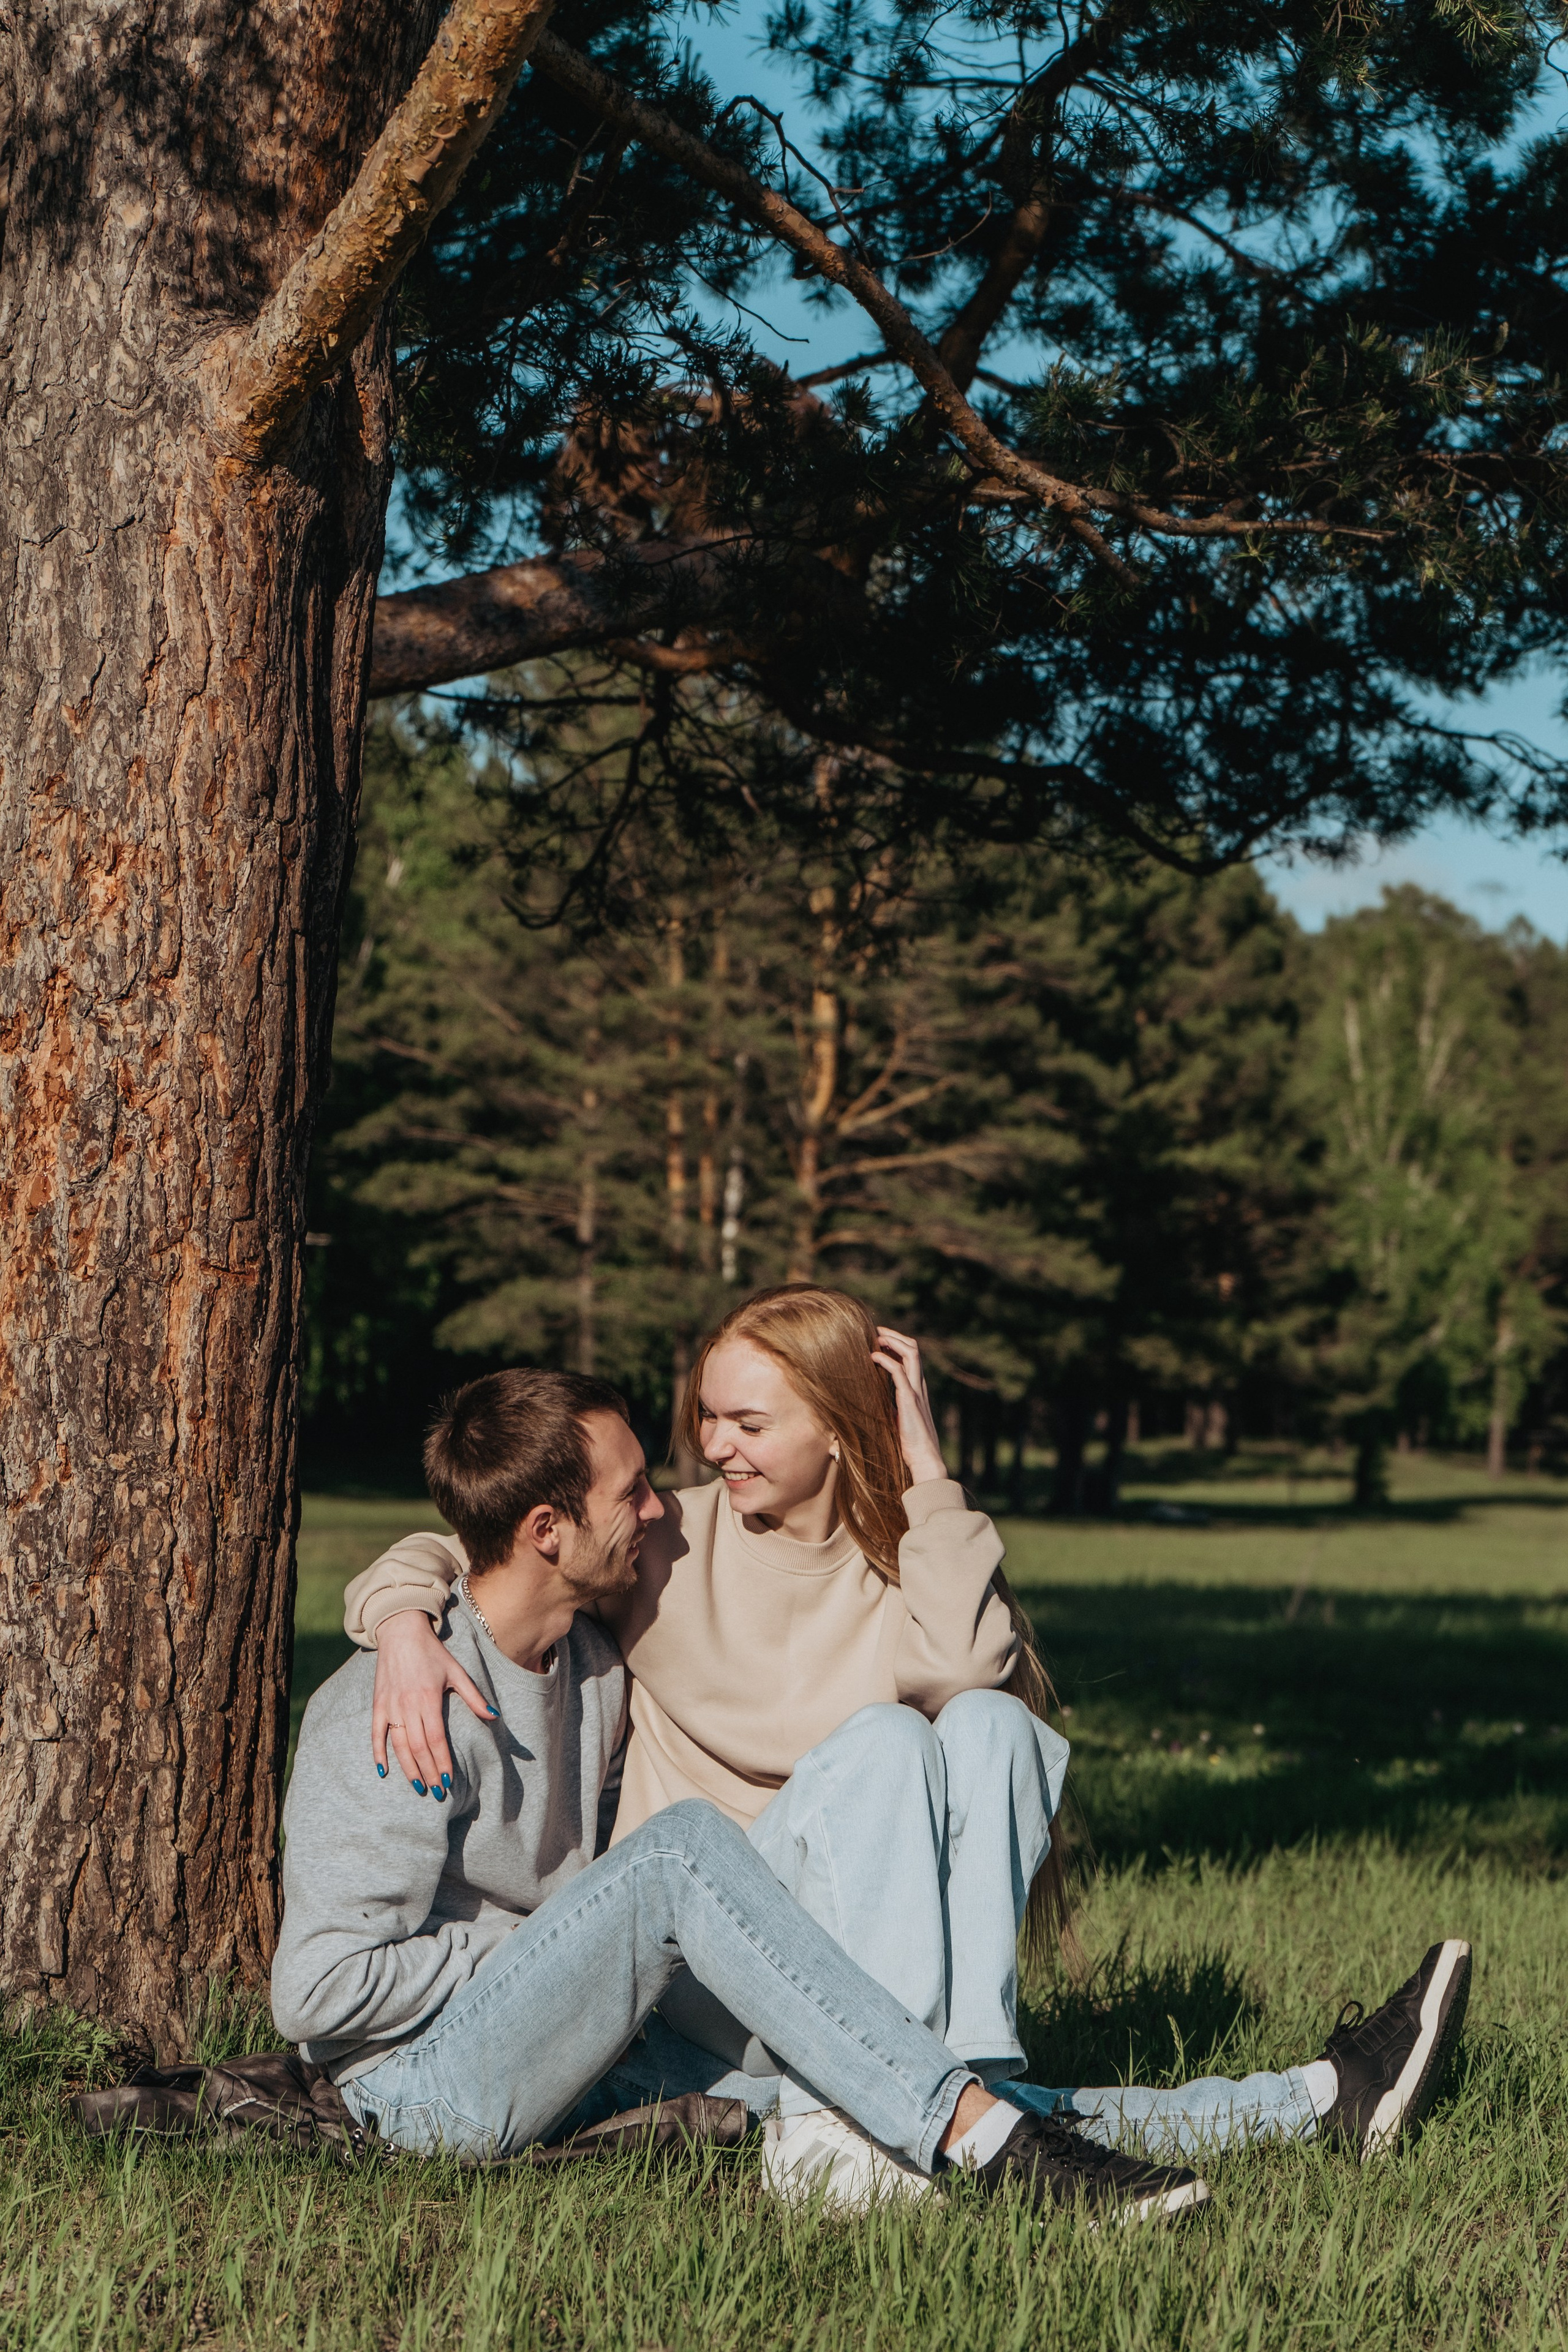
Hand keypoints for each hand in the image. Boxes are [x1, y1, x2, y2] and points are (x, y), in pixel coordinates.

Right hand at [372, 1610, 495, 1795]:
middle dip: (429, 1772)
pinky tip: (383, 1771)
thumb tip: (494, 1717)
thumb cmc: (432, 1652)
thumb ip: (474, 1696)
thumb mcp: (456, 1671)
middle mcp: (408, 1705)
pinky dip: (378, 1753)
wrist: (400, 1631)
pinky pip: (376, 1733)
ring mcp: (391, 1705)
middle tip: (437, 1792)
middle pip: (418, 1747)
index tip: (449, 1781)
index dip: (442, 1762)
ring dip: (408, 1768)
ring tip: (418, 1786)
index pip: (436, 1739)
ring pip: (398, 1745)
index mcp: (429, 1698)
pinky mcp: (378, 1704)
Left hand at [870, 1327, 947, 1486]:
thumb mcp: (898, 1418)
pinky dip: (886, 1360)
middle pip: (913, 1348)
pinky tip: (873, 1357)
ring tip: (876, 1337)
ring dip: (892, 1341)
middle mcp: (919, 1385)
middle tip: (876, 1331)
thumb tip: (874, 1400)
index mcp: (917, 1388)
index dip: (897, 1343)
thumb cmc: (909, 1444)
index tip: (879, 1339)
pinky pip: (898, 1371)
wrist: (923, 1458)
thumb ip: (891, 1405)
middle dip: (895, 1335)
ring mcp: (916, 1391)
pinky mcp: (909, 1399)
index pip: (911, 1356)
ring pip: (911, 1353)